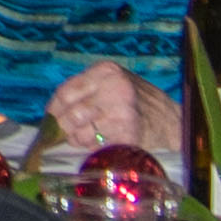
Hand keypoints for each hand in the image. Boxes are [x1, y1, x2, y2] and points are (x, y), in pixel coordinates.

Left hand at [46, 60, 172, 151]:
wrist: (169, 120)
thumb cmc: (135, 101)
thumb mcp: (111, 84)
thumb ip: (84, 91)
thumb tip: (52, 113)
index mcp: (106, 72)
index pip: (65, 92)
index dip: (54, 109)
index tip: (50, 119)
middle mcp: (114, 89)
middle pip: (71, 114)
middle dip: (63, 128)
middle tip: (65, 133)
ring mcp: (122, 112)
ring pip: (81, 133)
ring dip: (78, 140)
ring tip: (86, 137)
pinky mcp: (127, 134)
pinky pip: (96, 146)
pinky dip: (93, 148)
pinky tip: (101, 142)